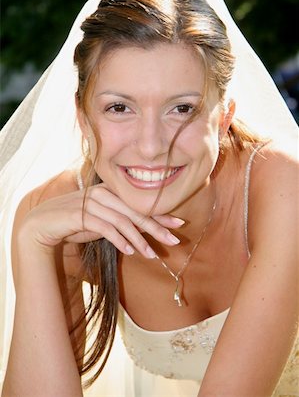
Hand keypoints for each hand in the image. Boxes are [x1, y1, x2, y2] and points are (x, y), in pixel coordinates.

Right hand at [20, 183, 182, 257]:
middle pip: (135, 212)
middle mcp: (103, 193)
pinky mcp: (81, 214)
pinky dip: (120, 240)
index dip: (160, 215)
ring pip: (123, 222)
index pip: (139, 205)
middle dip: (157, 228)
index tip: (178, 224)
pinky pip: (106, 228)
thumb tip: (145, 230)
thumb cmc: (74, 222)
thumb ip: (121, 222)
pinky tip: (130, 251)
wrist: (43, 224)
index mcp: (110, 191)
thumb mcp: (102, 222)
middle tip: (174, 240)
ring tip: (152, 255)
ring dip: (139, 240)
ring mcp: (92, 202)